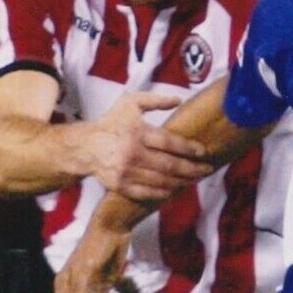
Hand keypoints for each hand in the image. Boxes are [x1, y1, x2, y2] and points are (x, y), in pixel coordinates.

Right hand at [84, 91, 210, 201]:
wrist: (86, 146)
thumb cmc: (111, 123)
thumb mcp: (130, 103)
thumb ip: (155, 100)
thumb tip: (179, 99)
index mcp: (138, 132)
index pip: (169, 142)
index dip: (189, 148)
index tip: (203, 152)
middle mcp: (133, 153)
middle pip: (169, 165)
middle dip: (192, 169)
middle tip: (206, 170)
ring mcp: (126, 172)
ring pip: (161, 180)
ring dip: (181, 182)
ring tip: (194, 180)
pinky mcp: (120, 185)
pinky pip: (146, 192)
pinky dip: (162, 193)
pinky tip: (174, 191)